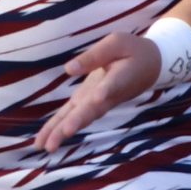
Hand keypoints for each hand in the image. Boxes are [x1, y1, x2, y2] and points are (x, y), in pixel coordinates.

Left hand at [34, 31, 158, 153]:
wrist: (148, 67)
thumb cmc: (132, 51)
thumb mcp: (117, 43)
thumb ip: (94, 55)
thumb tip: (69, 69)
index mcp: (119, 78)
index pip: (112, 86)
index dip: (104, 92)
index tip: (99, 97)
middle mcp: (107, 95)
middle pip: (92, 110)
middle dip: (77, 121)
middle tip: (64, 133)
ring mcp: (95, 101)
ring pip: (79, 118)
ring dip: (62, 132)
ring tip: (46, 146)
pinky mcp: (85, 102)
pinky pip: (70, 115)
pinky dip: (56, 127)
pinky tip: (42, 141)